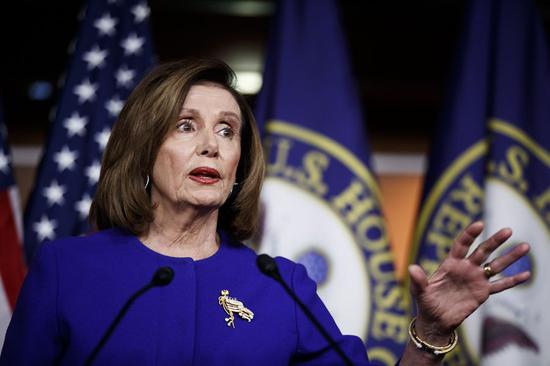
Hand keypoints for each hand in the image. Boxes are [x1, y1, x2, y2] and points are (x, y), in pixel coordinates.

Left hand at [408, 221, 529, 341]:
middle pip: (483, 251)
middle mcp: (466, 268)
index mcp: (450, 264)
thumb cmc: (425, 303)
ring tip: (526, 246)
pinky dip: (512, 281)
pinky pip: (500, 286)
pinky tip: (526, 274)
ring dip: (510, 257)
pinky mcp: (482, 293)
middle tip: (508, 230)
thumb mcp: (419, 291)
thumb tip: (411, 268)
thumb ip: (418, 279)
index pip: (461, 245)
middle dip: (495, 241)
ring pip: (495, 265)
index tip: (480, 224)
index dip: (470, 234)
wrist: (435, 320)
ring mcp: (475, 279)